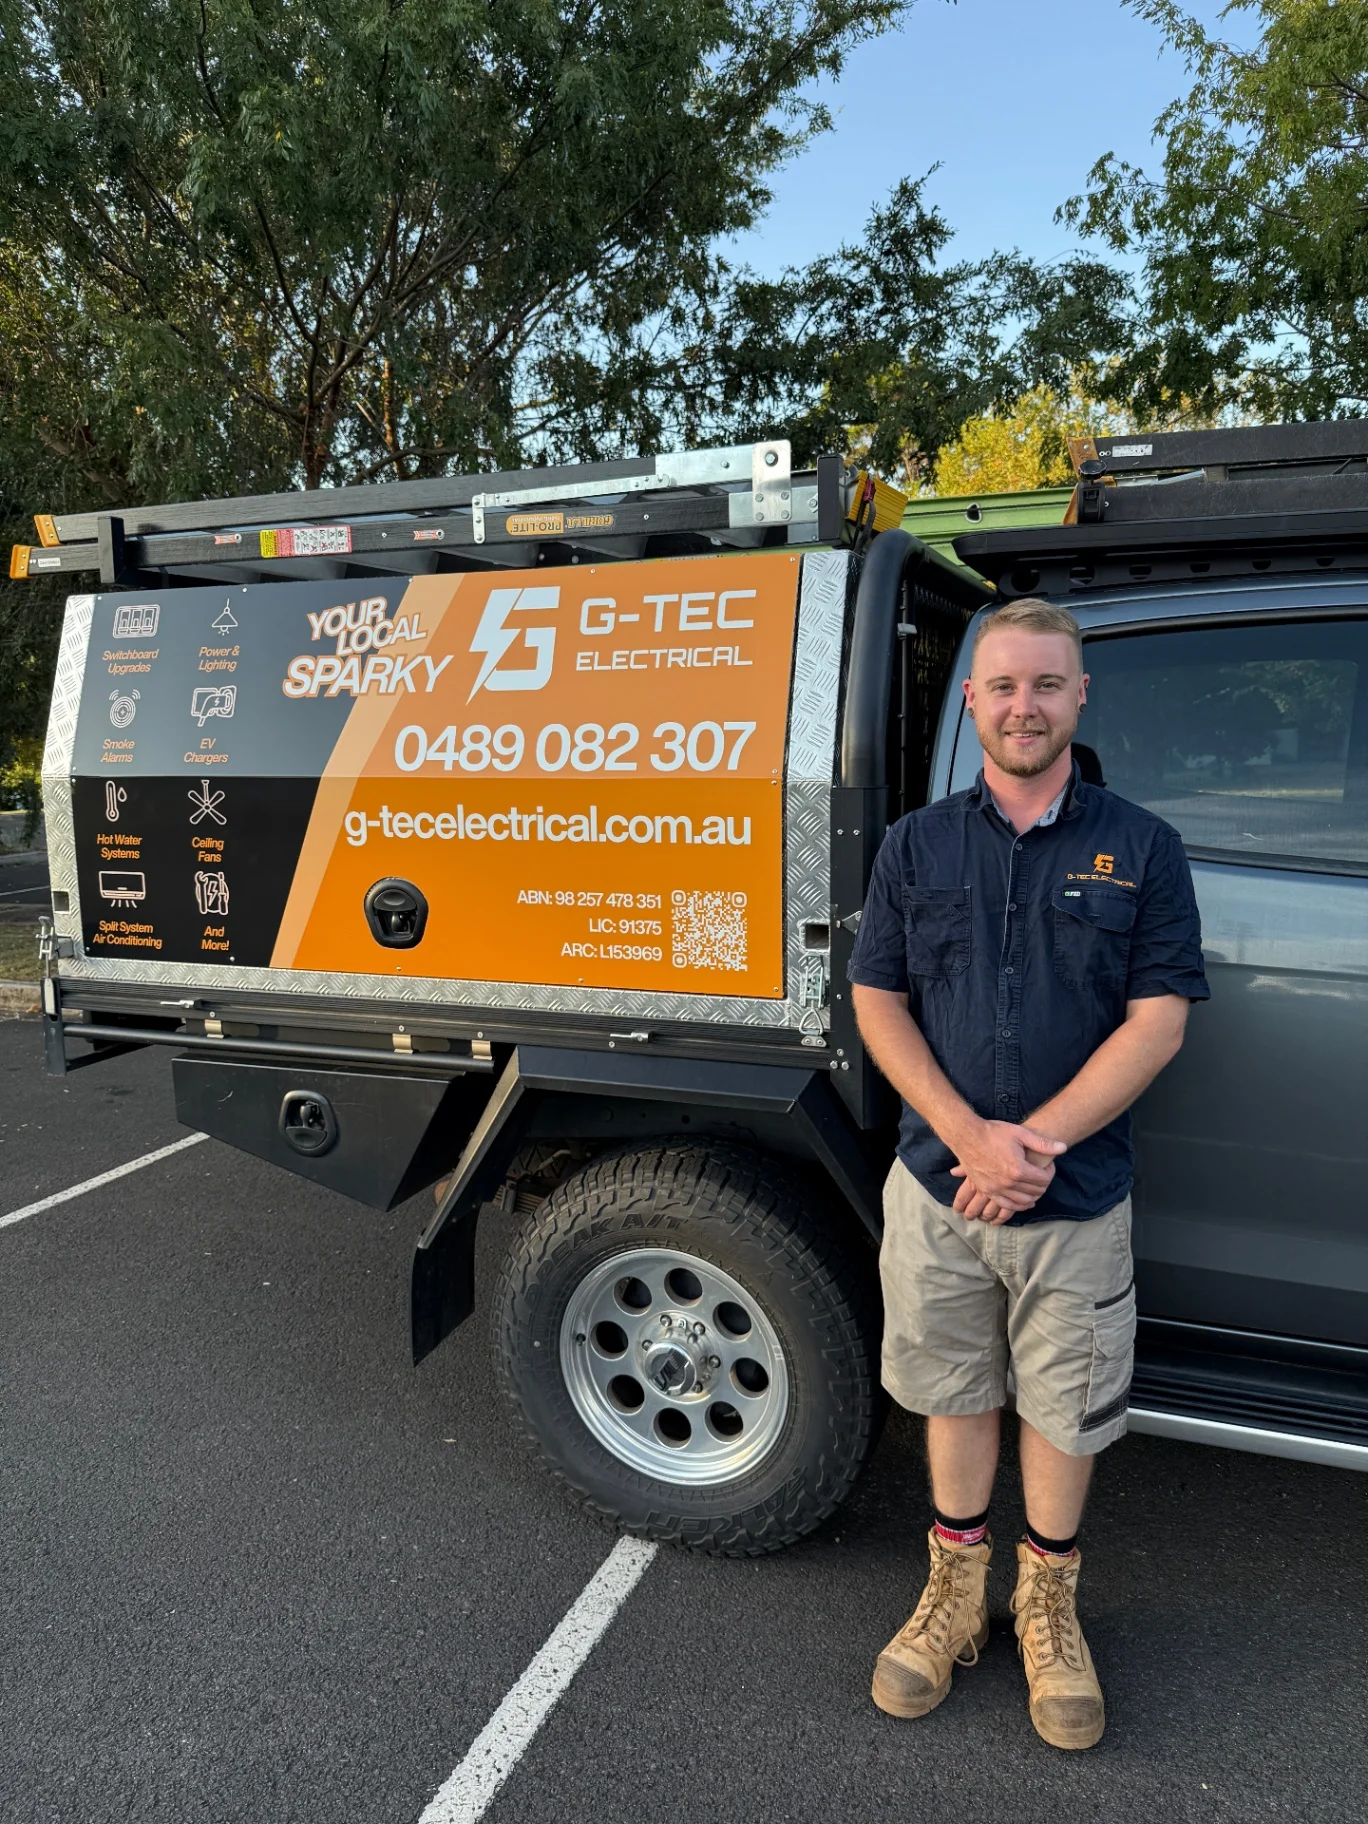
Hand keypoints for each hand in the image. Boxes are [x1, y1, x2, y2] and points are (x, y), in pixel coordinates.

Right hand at [946, 1122, 1065, 1220]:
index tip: (1048, 1164)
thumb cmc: (993, 1132)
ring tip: (1035, 1187)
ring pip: (1023, 1202)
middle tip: (1042, 1174)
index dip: (1050, 1172)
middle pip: (1035, 1191)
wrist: (967, 1136)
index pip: (1044, 1179)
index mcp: (1019, 1169)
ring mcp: (996, 1189)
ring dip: (1033, 1196)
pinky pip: (1006, 1205)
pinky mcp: (987, 1190)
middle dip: (1043, 1184)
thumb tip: (1063, 1148)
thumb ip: (1043, 1143)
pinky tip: (1024, 1202)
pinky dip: (1018, 1206)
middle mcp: (1008, 1183)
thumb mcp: (1020, 1133)